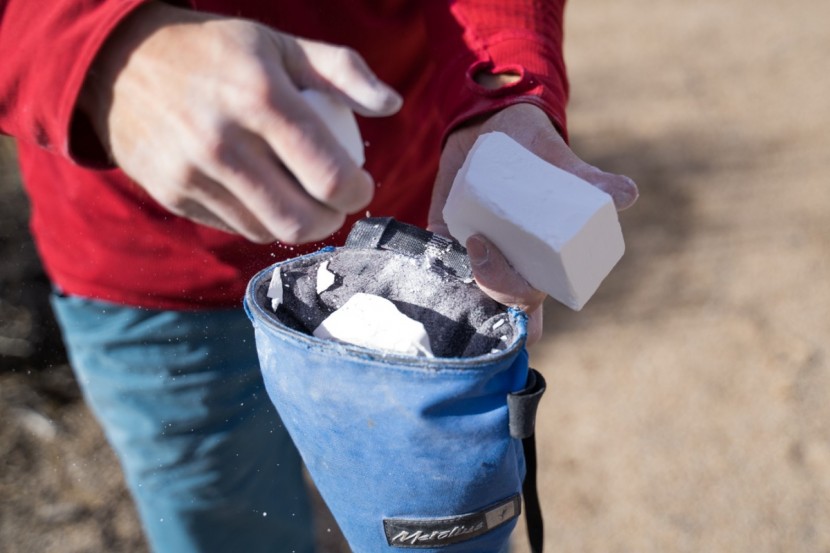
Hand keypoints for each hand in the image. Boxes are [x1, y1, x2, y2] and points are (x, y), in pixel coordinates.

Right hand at [79, 2, 401, 243]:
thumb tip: (392, 104)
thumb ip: (343, 71)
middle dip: (333, 219)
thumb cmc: (217, 53)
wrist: (120, 62)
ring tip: (305, 199)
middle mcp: (222, 141)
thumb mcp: (280, 45)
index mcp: (259, 96)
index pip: (328, 174)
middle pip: (301, 219)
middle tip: (337, 203)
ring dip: (298, 223)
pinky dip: (260, 220)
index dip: (358, 192)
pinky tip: (264, 195)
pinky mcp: (172, 195)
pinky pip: (234, 227)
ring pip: (268, 231)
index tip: (361, 184)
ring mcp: (192, 173)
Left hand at [428, 102, 637, 344]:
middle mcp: (506, 268)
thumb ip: (586, 179)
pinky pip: (432, 268)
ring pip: (461, 297)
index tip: (505, 267)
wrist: (491, 126)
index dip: (516, 304)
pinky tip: (432, 241)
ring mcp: (472, 258)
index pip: (529, 311)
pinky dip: (426, 266)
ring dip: (453, 283)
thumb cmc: (533, 146)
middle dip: (486, 288)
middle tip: (477, 243)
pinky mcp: (444, 243)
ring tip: (460, 239)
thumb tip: (627, 196)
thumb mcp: (554, 159)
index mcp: (539, 265)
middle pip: (493, 310)